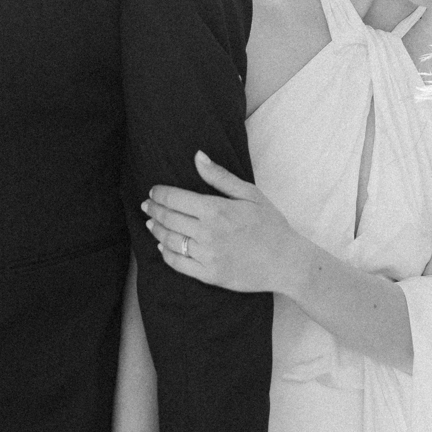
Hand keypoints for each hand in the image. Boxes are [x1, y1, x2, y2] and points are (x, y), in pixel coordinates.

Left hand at [142, 150, 302, 294]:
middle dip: (153, 209)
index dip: (159, 193)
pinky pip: (178, 263)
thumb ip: (220, 176)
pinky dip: (166, 253)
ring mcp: (206, 255)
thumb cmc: (271, 225)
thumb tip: (197, 156)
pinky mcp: (208, 274)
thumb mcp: (250, 194)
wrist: (286, 262)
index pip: (175, 198)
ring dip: (155, 230)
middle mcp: (207, 232)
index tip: (153, 191)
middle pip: (168, 218)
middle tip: (146, 205)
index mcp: (216, 209)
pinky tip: (163, 246)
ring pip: (169, 240)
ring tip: (151, 223)